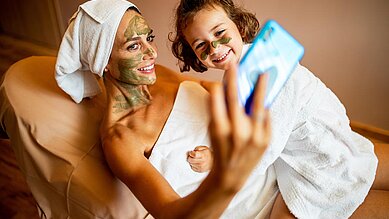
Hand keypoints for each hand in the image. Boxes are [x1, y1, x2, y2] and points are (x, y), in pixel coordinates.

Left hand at [187, 146, 212, 172]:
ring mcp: (201, 167)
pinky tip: (197, 163)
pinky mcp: (200, 171)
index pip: (193, 154)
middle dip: (190, 157)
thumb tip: (192, 152)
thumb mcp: (204, 148)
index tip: (192, 152)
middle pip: (190, 160)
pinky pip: (192, 168)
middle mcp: (202, 162)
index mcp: (203, 155)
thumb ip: (197, 148)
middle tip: (193, 156)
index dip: (191, 153)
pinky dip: (194, 165)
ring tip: (196, 159)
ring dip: (192, 161)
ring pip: (191, 164)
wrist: (215, 162)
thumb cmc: (209, 154)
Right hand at [207, 65, 270, 191]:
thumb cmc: (219, 148)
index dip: (223, 83)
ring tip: (264, 74)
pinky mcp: (265, 141)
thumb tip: (229, 86)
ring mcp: (253, 137)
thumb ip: (219, 110)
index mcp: (219, 129)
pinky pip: (267, 118)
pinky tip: (266, 95)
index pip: (218, 100)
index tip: (227, 70)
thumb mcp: (213, 129)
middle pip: (237, 99)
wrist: (231, 175)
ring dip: (261, 88)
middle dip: (237, 80)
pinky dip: (265, 106)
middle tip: (238, 64)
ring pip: (258, 106)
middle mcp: (237, 133)